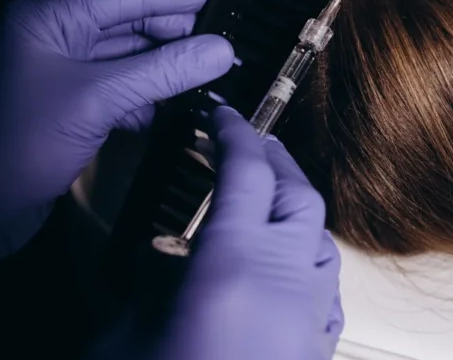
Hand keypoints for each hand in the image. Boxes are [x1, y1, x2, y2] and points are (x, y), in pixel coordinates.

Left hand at [0, 0, 233, 302]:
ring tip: (214, 72)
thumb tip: (220, 50)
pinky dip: (151, 98)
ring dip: (169, 69)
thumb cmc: (14, 148)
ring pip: (132, 61)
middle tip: (228, 37)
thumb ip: (162, 72)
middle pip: (132, 25)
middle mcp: (55, 40)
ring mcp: (62, 75)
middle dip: (179, 33)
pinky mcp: (71, 109)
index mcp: (48, 20)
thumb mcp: (97, 100)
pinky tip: (179, 108)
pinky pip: (124, 91)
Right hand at [151, 107, 343, 359]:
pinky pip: (329, 290)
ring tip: (266, 209)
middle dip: (276, 162)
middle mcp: (285, 285)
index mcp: (233, 267)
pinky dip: (310, 268)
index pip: (247, 172)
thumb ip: (147, 282)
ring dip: (298, 216)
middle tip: (249, 148)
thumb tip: (161, 257)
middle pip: (300, 196)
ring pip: (323, 242)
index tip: (224, 117)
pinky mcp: (319, 349)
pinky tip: (286, 272)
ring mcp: (310, 318)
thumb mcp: (123, 335)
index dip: (235, 134)